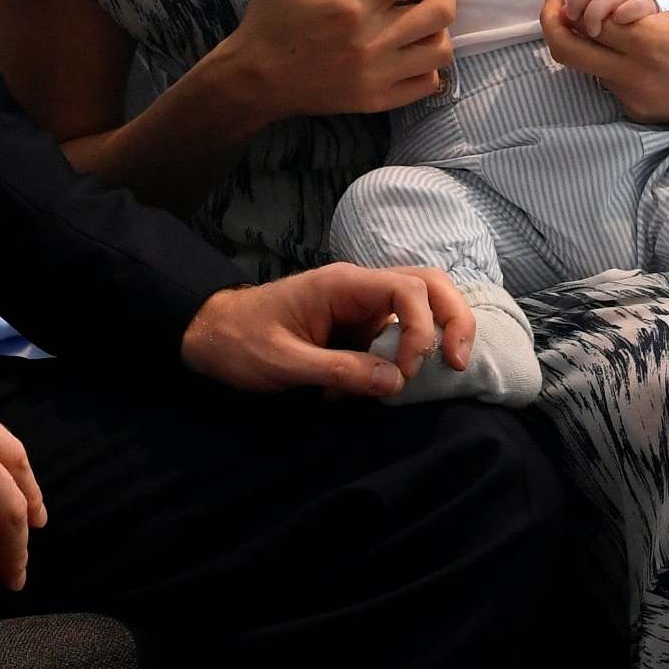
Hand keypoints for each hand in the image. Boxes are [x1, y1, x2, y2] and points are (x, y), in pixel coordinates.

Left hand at [181, 263, 476, 395]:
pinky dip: (405, 356)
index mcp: (342, 284)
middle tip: (459, 362)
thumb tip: (397, 382)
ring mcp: (361, 307)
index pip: (407, 288)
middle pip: (428, 284)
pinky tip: (387, 384)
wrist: (209, 336)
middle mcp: (359, 288)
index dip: (422, 327)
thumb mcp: (283, 364)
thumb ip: (339, 370)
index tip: (408, 371)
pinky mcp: (358, 327)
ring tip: (447, 368)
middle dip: (453, 318)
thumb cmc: (239, 343)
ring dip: (437, 333)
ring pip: (421, 304)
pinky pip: (398, 332)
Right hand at [232, 0, 468, 117]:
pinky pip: (427, 83)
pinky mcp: (377, 100)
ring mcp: (377, 76)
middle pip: (439, 12)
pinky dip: (429, 65)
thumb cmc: (269, 17)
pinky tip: (413, 50)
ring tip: (422, 17)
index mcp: (351, 6)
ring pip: (440, 50)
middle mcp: (370, 43)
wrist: (254, 78)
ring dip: (439, 29)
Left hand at [541, 0, 668, 126]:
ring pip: (584, 68)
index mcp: (650, 41)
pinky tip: (625, 41)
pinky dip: (604, 60)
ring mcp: (637, 100)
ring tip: (600, 14)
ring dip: (582, 40)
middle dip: (554, 21)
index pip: (587, 15)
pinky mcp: (643, 114)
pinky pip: (607, 84)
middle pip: (567, 50)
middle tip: (556, 1)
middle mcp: (636, 77)